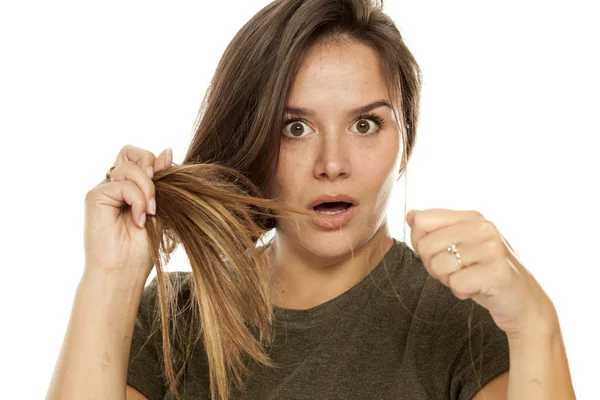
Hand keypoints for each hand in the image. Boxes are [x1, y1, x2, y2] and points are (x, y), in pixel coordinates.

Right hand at [83, 145, 172, 279]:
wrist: (125, 270)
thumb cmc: (144, 245)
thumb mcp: (161, 206)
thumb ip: (162, 179)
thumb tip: (168, 149)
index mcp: (131, 186)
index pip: (140, 157)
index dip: (155, 162)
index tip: (167, 182)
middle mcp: (115, 185)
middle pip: (130, 152)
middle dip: (149, 165)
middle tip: (157, 191)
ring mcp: (105, 190)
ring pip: (129, 168)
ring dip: (147, 189)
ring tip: (149, 213)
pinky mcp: (95, 197)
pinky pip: (122, 184)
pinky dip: (137, 199)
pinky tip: (139, 219)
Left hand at [406, 208, 558, 339]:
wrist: (522, 301)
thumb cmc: (484, 272)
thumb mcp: (460, 245)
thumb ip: (436, 229)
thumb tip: (410, 215)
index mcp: (472, 217)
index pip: (422, 220)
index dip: (420, 242)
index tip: (437, 253)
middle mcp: (484, 227)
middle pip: (426, 245)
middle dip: (433, 266)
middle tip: (456, 272)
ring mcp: (493, 249)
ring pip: (439, 266)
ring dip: (448, 280)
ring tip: (468, 279)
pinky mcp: (498, 272)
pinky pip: (456, 284)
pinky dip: (461, 292)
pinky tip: (477, 289)